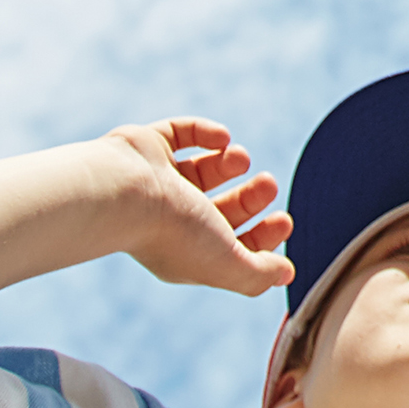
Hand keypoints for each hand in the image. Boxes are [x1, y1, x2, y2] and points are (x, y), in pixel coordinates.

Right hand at [95, 117, 297, 297]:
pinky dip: (205, 133)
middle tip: (269, 185)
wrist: (124, 192)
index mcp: (184, 252)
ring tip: (240, 158)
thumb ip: (257, 274)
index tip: (284, 221)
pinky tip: (222, 138)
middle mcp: (169, 219)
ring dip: (231, 162)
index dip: (262, 235)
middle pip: (220, 208)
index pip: (230, 246)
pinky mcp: (148, 147)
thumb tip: (284, 273)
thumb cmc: (173, 233)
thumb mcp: (226, 264)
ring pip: (201, 171)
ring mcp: (157, 182)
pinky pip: (180, 134)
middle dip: (251, 197)